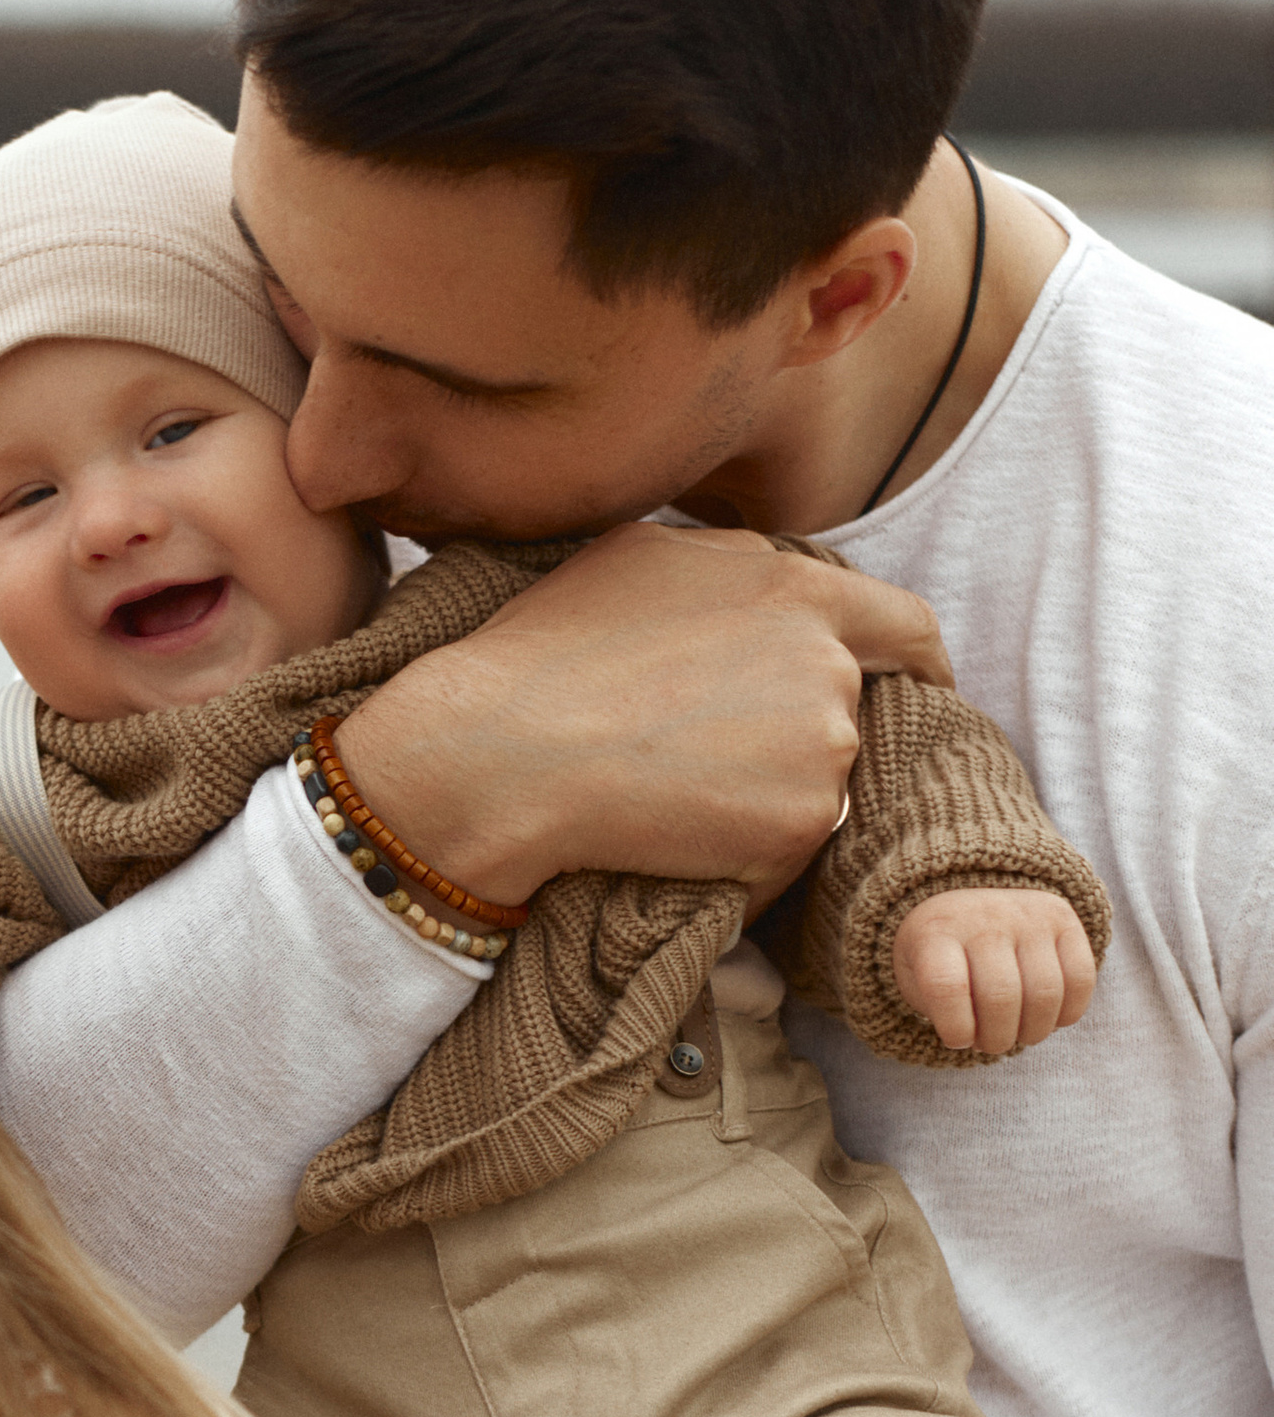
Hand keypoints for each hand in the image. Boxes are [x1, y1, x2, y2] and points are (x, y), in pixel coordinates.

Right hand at [334, 520, 952, 909]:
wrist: (500, 755)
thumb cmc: (542, 654)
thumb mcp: (640, 559)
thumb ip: (730, 568)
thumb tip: (761, 578)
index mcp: (794, 588)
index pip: (904, 624)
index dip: (917, 662)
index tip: (914, 689)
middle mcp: (827, 662)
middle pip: (847, 712)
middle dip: (798, 736)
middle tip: (720, 762)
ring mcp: (823, 747)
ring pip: (816, 784)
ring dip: (762, 798)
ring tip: (666, 798)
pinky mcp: (801, 825)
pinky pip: (782, 852)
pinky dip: (739, 857)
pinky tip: (665, 840)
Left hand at [891, 884, 1097, 1055]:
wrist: (969, 909)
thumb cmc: (941, 958)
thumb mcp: (917, 979)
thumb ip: (938, 1009)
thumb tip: (976, 1036)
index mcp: (935, 931)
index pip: (946, 987)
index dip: (957, 1028)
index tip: (958, 1040)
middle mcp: (984, 917)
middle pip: (1001, 996)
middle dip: (997, 1039)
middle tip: (991, 1044)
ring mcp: (1027, 915)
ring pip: (1044, 994)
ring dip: (1032, 1032)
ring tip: (1018, 1034)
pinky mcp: (1063, 919)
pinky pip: (1080, 979)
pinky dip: (1067, 1014)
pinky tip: (1048, 1019)